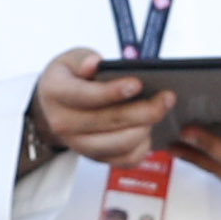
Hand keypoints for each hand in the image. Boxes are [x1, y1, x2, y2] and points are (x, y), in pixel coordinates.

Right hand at [28, 49, 176, 168]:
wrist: (54, 106)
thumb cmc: (69, 78)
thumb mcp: (71, 59)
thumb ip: (84, 59)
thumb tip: (94, 64)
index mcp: (56, 93)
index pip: (86, 96)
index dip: (113, 91)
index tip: (137, 84)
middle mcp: (63, 123)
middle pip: (109, 122)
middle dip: (143, 110)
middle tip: (166, 98)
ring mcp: (79, 144)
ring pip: (119, 144)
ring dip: (145, 128)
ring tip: (160, 111)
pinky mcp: (94, 157)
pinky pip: (124, 160)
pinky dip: (142, 148)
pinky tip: (150, 130)